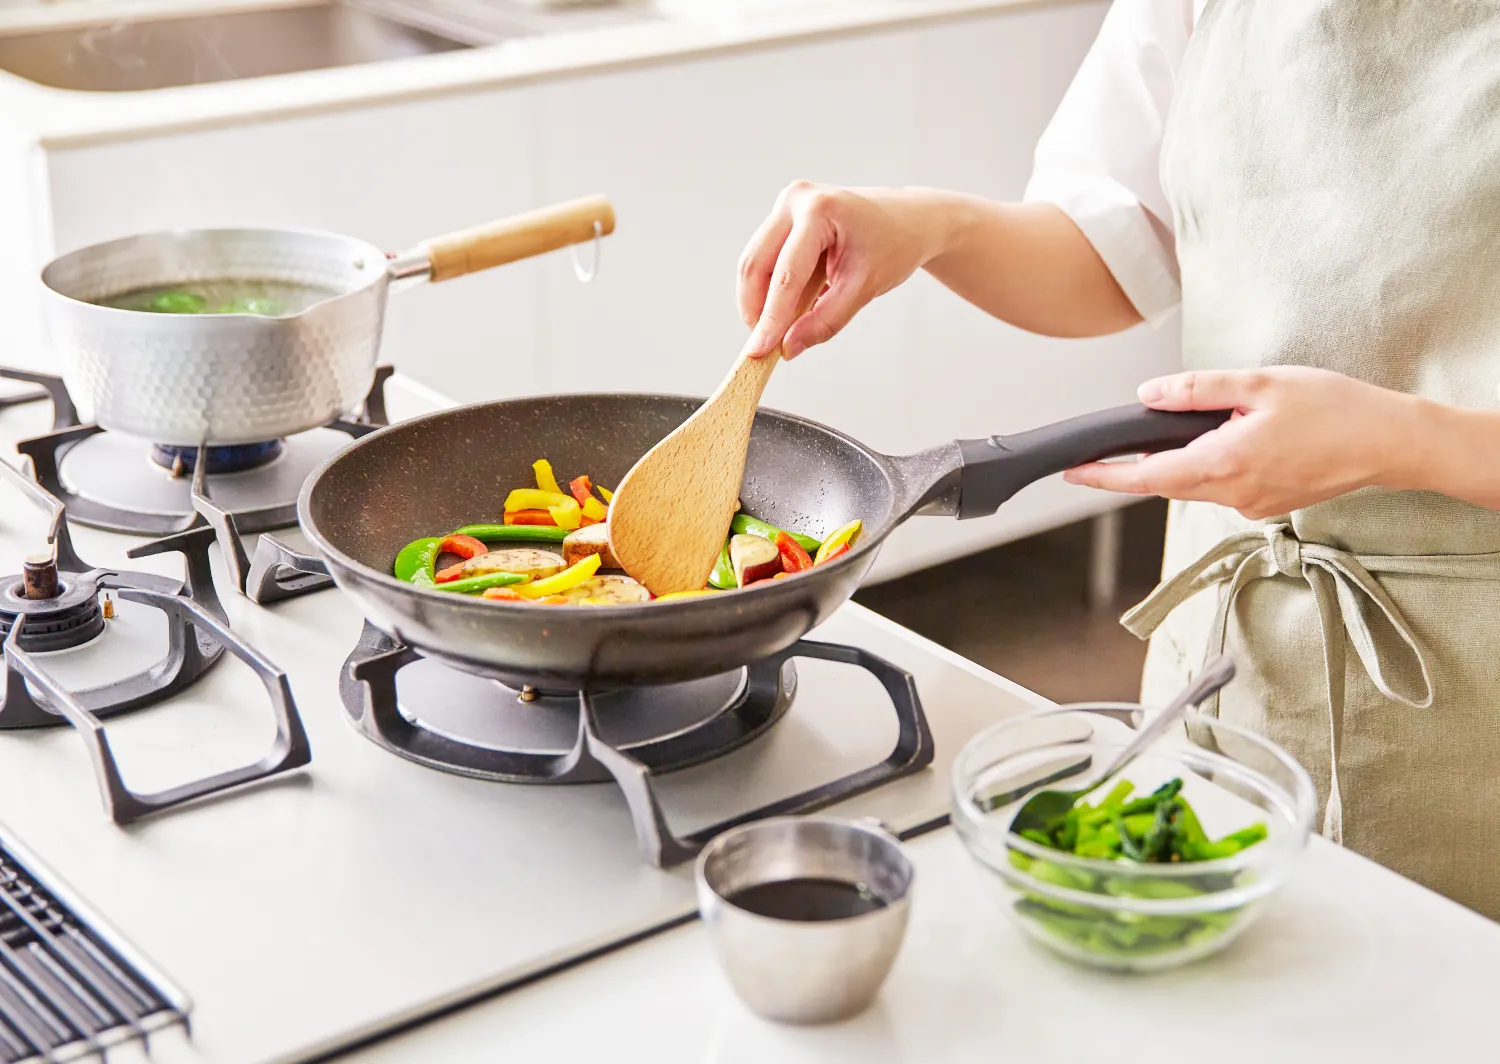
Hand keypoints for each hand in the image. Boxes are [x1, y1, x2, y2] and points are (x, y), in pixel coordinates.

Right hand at [738, 182, 940, 359]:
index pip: (787, 274)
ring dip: (758, 299)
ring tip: (775, 328)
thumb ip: (825, 321)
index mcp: (820, 210)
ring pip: (754, 261)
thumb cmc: (894, 247)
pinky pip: (764, 257)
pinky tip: (785, 307)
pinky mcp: (783, 216)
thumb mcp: (864, 288)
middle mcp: (796, 198)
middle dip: (755, 308)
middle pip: (756, 263)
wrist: (909, 219)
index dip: (771, 317)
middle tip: (762, 345)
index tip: (759, 352)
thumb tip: (788, 348)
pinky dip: (768, 288)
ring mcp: (787, 204)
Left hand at [1062, 367, 1419, 519]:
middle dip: (1145, 462)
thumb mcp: (1259, 384)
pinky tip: (1247, 437)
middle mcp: (1233, 494)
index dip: (1105, 476)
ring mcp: (1251, 505)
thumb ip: (1197, 390)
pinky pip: (1226, 485)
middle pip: (1168, 481)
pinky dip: (1219, 464)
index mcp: (1224, 463)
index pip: (1147, 476)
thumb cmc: (1334, 408)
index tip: (1073, 473)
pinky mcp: (1267, 505)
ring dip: (1189, 458)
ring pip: (1198, 482)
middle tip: (1124, 441)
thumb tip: (1149, 395)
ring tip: (1219, 422)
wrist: (1390, 442)